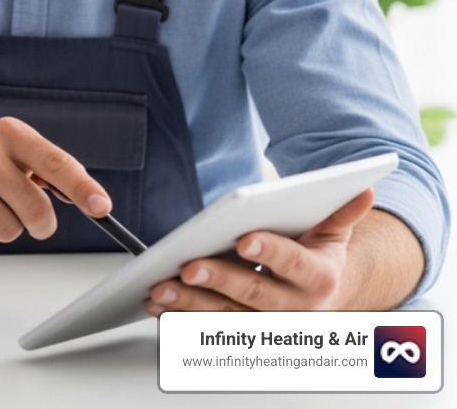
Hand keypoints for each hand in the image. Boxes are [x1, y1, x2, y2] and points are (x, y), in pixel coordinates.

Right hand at [0, 117, 109, 251]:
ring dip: (1, 227)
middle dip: (37, 223)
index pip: (55, 162)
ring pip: (8, 232)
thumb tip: (91, 198)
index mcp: (8, 133)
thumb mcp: (7, 145)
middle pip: (35, 211)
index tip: (102, 207)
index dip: (82, 187)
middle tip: (25, 214)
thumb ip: (47, 168)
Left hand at [145, 188, 375, 314]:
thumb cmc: (317, 255)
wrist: (320, 296)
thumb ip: (342, 211)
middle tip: (189, 267)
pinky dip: (181, 319)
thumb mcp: (332, 231)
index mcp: (319, 278)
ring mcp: (266, 325)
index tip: (245, 239)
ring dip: (190, 305)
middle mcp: (294, 308)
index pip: (294, 265)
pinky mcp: (241, 332)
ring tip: (159, 290)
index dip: (271, 252)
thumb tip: (363, 188)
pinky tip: (158, 306)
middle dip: (220, 280)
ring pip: (226, 316)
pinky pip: (209, 328)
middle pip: (254, 295)